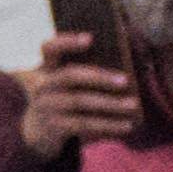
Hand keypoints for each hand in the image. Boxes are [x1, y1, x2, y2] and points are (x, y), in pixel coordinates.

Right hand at [22, 43, 137, 155]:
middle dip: (99, 77)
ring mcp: (45, 107)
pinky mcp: (53, 127)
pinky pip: (84, 124)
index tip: (90, 38)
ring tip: (133, 104)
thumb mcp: (67, 84)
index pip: (50, 48)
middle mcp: (43, 85)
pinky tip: (127, 125)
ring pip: (81, 101)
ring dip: (110, 103)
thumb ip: (87, 71)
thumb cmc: (64, 100)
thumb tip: (126, 70)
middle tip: (125, 80)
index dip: (67, 42)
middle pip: (70, 75)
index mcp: (48, 68)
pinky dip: (108, 125)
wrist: (40, 133)